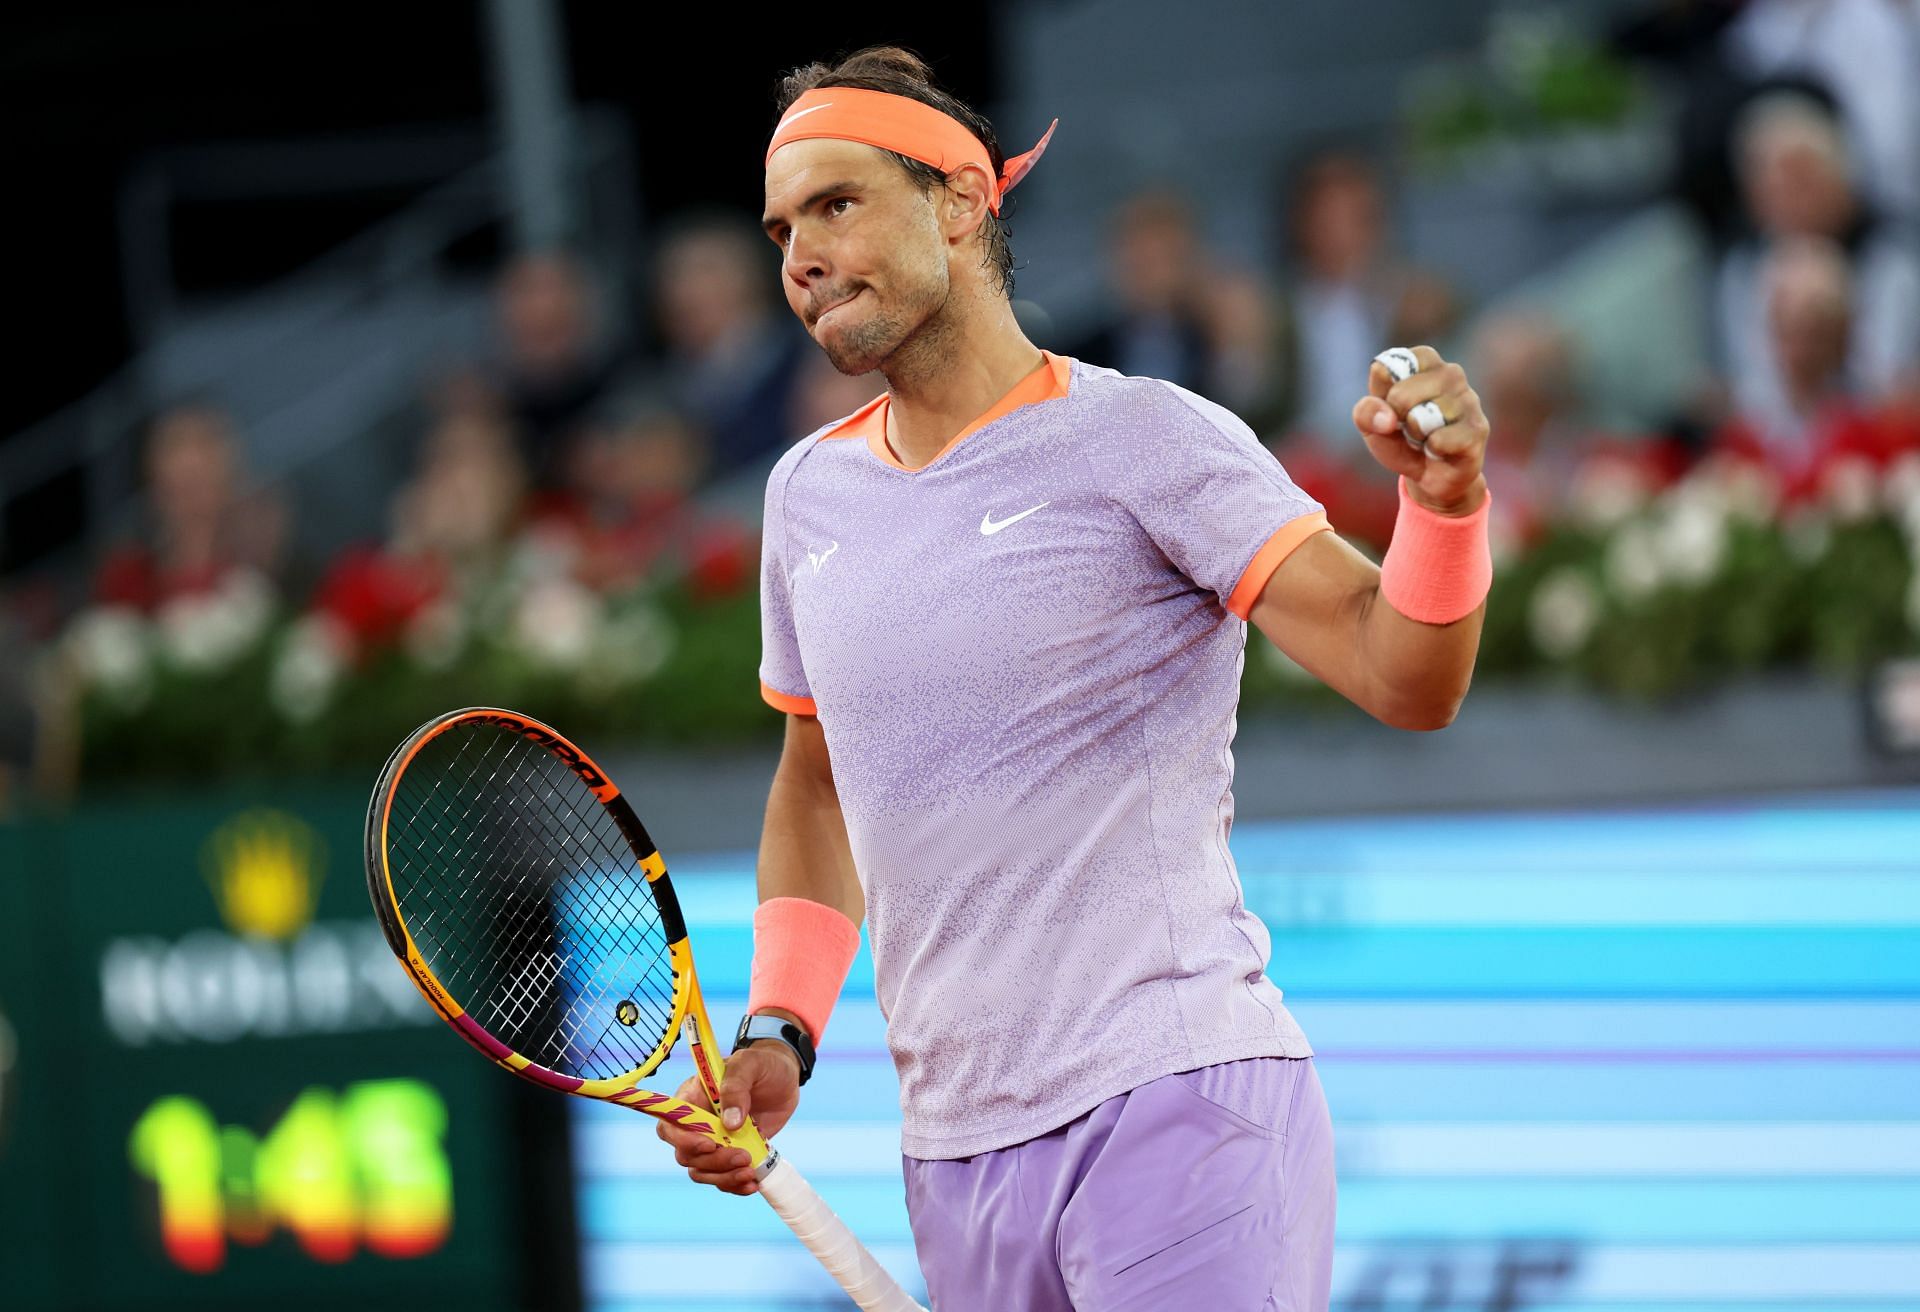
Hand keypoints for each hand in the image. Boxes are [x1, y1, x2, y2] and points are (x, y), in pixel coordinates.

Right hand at [653, 1042, 801, 1195]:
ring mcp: (715, 1141)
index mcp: (693, 1098)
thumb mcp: (750, 1065)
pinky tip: (753, 1182)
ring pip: (702, 1171)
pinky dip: (735, 1184)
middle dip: (714, 1162)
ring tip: (751, 1172)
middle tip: (744, 1157)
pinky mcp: (732, 1154)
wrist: (784, 1079)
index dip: (683, 1141)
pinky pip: (723, 1178)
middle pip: (687, 1155)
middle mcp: (698, 1124)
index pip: (670, 1126)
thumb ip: (736, 1087)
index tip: (709, 1145)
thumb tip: (730, 1123)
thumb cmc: (762, 1065)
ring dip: (724, 1177)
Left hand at [1352, 345, 1489, 515]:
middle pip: (1400, 395)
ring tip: (1426, 438)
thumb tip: (1386, 418)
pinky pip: (1439, 440)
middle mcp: (1451, 373)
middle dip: (1396, 419)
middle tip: (1410, 428)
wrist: (1431, 476)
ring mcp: (1468, 399)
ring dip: (1415, 437)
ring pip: (1420, 419)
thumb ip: (1365, 412)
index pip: (1392, 364)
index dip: (1383, 392)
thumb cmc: (1402, 440)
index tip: (1392, 404)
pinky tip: (1440, 450)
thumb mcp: (1373, 426)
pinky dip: (1432, 451)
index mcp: (1425, 363)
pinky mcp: (1478, 428)